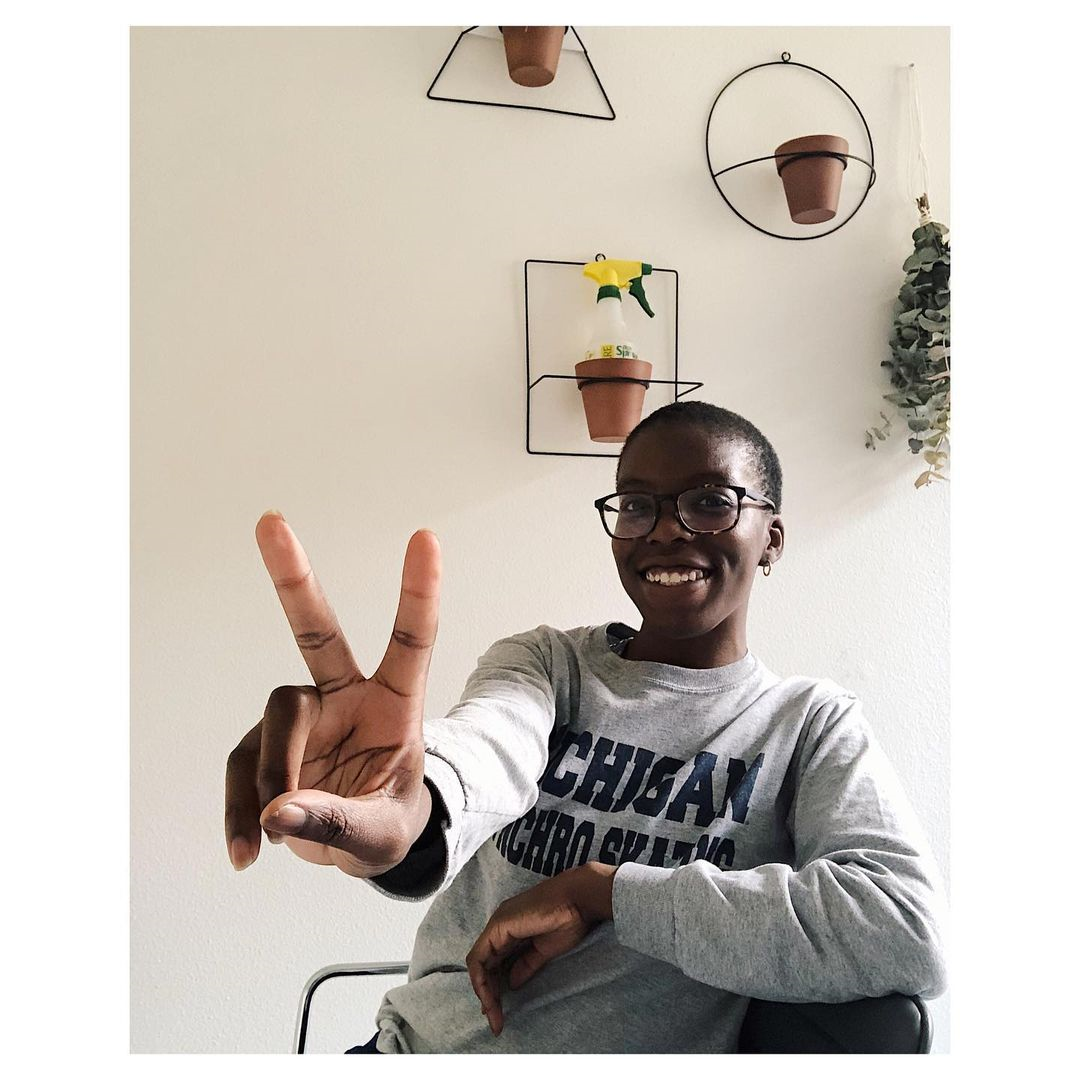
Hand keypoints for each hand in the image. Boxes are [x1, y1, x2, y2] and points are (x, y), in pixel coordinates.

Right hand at [224, 511, 440, 877]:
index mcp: (395, 704)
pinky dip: (239, 812)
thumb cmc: (389, 822)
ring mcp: (304, 718)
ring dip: (271, 777)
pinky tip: (246, 852)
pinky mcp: (267, 745)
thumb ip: (340, 823)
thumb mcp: (384, 836)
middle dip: (294, 579)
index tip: (425, 538)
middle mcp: (346, 696)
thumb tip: (278, 813)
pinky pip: (242, 770)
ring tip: (277, 831)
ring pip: (275, 722)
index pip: (411, 641)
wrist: (361, 843)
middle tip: (271, 522)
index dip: (418, 592)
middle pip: (316, 632)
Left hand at [465, 862, 616, 1035]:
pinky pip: (479, 958)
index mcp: (511, 929)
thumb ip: (526, 965)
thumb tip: (512, 983)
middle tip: (497, 1020)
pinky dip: (481, 981)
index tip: (500, 1011)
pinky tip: (490, 999)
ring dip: (484, 992)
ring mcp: (497, 926)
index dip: (494, 986)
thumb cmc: (568, 920)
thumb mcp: (544, 950)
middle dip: (488, 995)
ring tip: (494, 1015)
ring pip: (479, 963)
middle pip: (484, 965)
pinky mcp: (497, 928)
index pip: (494, 961)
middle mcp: (500, 927)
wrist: (578, 899)